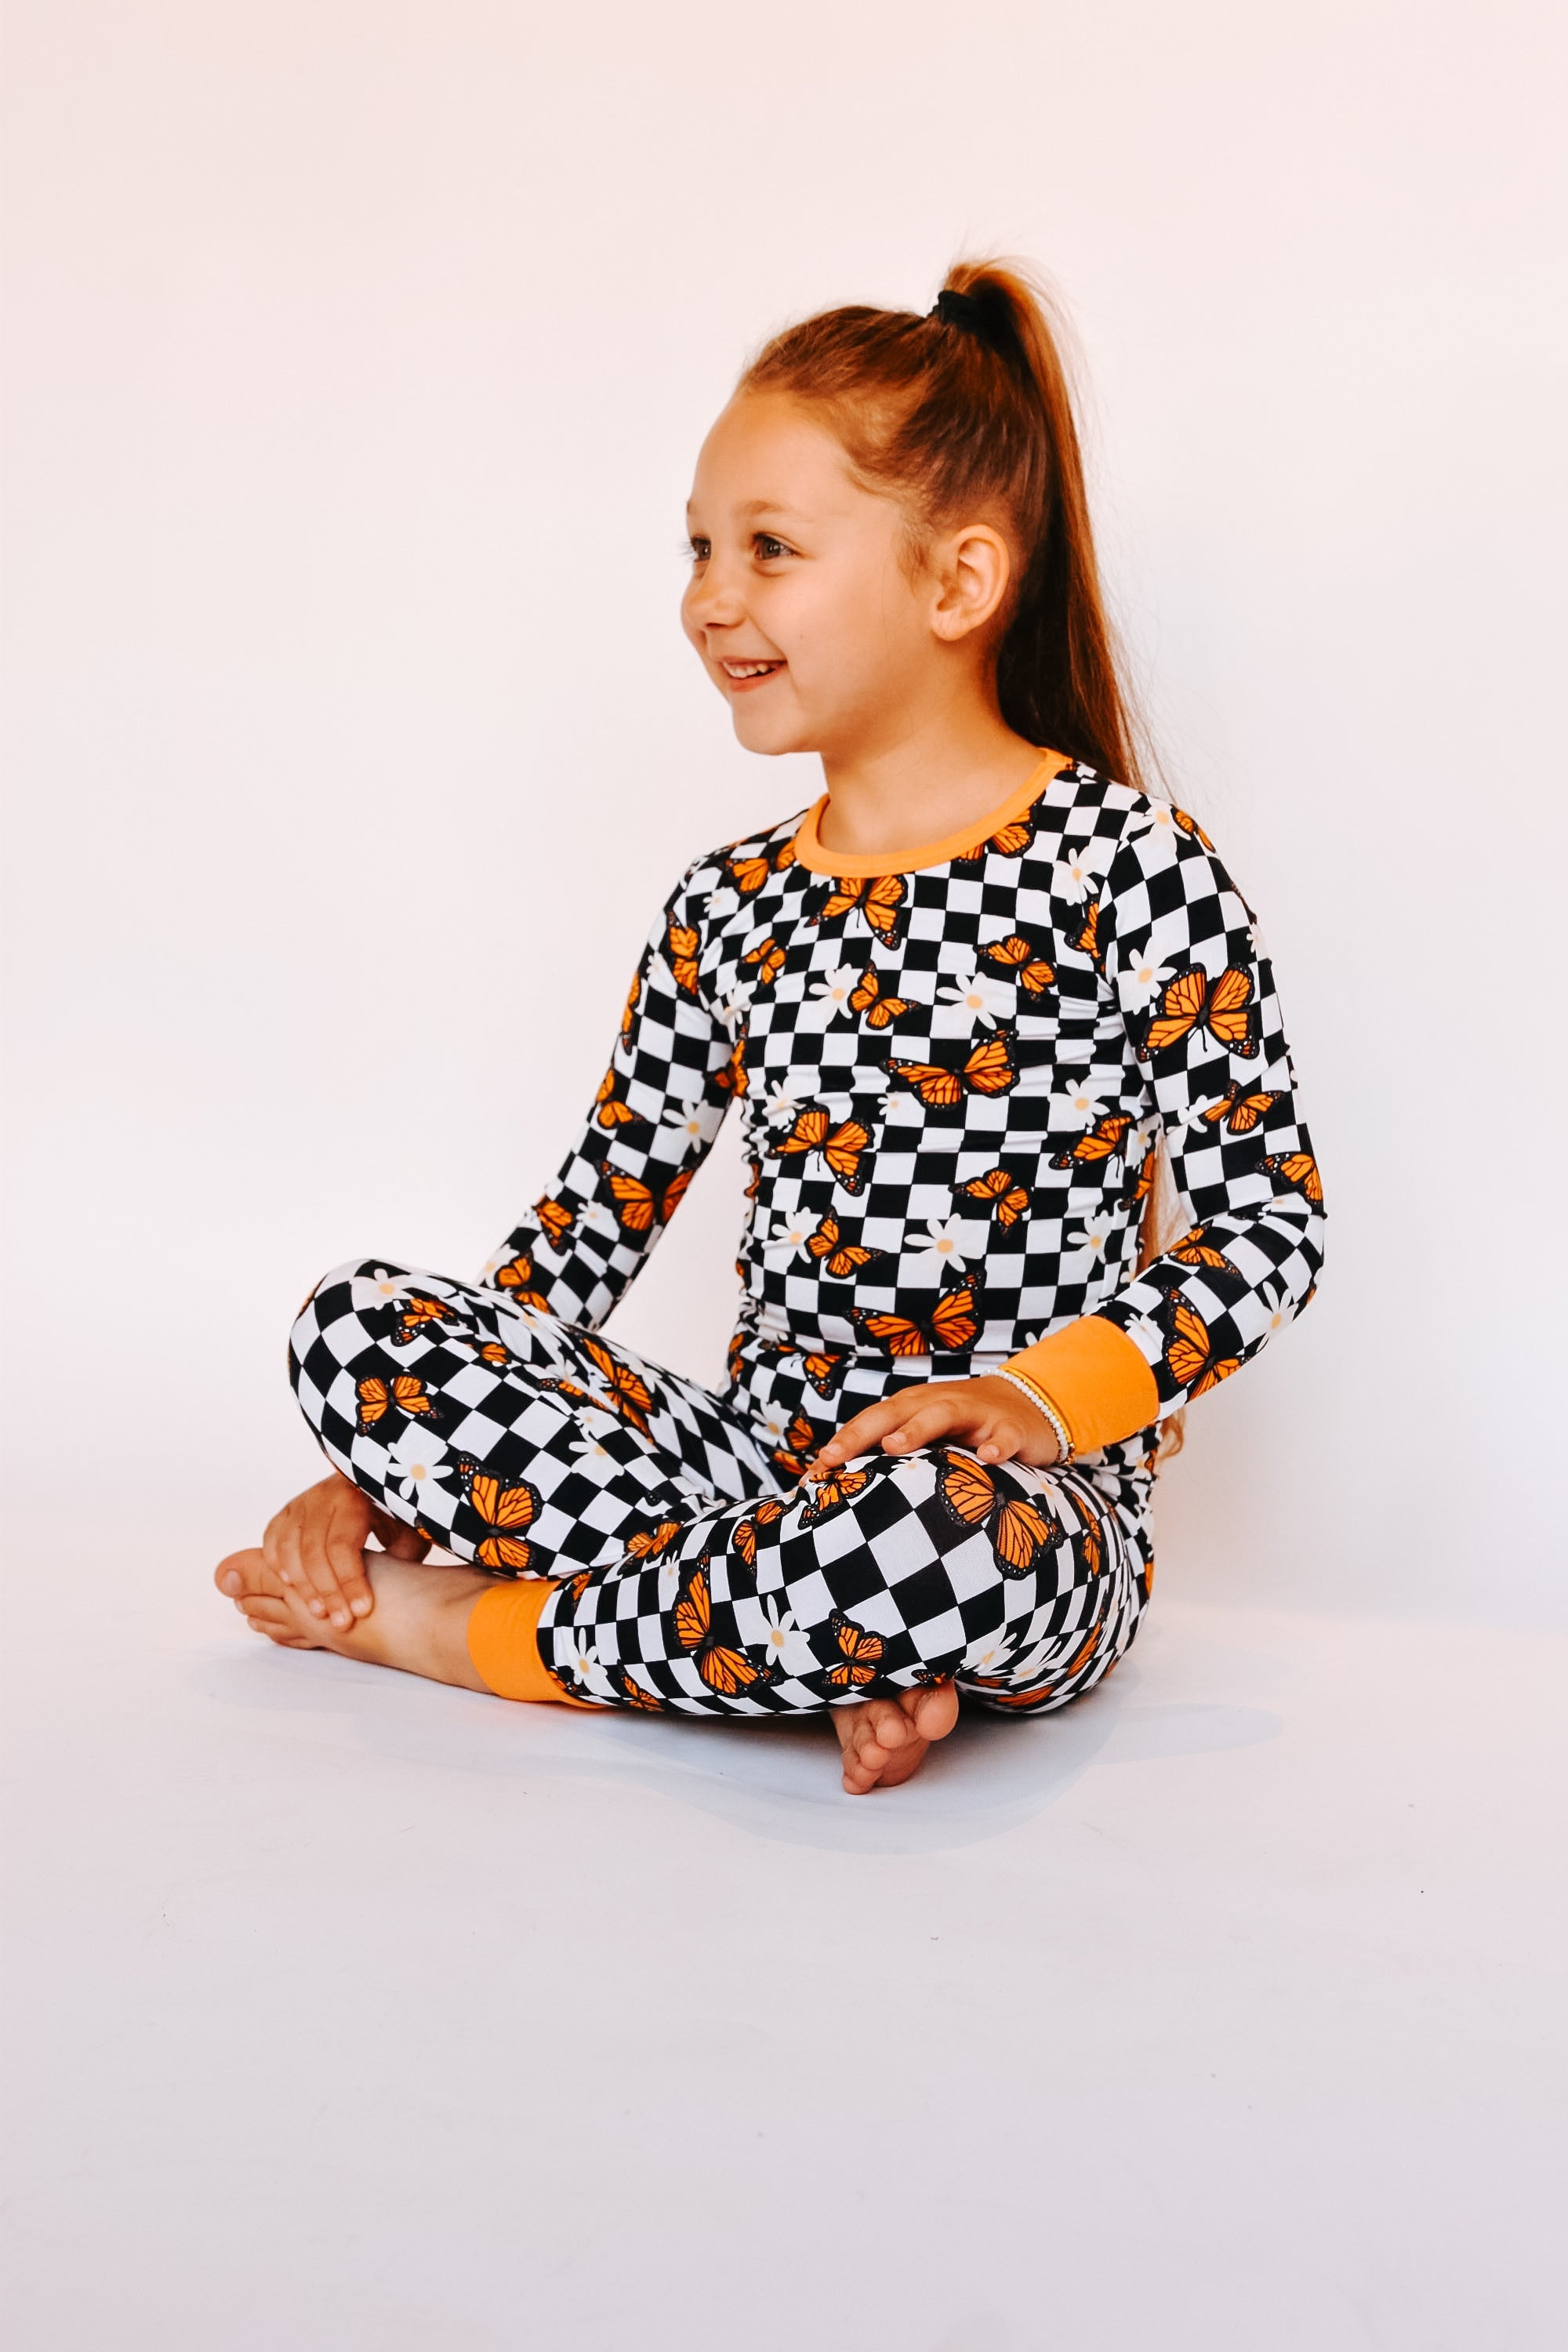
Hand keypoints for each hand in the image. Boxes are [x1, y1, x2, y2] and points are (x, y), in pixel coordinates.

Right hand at [253, 1471, 429, 1629]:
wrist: (374, 1489)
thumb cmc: (394, 1516)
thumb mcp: (408, 1532)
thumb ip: (400, 1557)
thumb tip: (392, 1589)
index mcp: (356, 1498)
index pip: (343, 1545)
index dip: (350, 1581)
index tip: (363, 1610)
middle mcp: (323, 1497)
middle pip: (313, 1551)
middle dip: (327, 1592)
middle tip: (341, 1622)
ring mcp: (302, 1503)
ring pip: (289, 1549)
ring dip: (302, 1586)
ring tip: (319, 1613)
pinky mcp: (288, 1513)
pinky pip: (273, 1541)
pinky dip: (277, 1565)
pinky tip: (292, 1587)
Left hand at [807, 1375, 1061, 1477]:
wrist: (1031, 1404)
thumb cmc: (967, 1428)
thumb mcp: (930, 1436)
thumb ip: (895, 1455)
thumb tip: (849, 1487)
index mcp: (913, 1408)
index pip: (871, 1422)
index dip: (842, 1443)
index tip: (815, 1471)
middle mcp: (938, 1404)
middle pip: (894, 1412)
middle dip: (862, 1433)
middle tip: (834, 1457)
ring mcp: (975, 1413)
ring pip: (942, 1414)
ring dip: (917, 1428)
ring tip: (894, 1447)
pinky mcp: (1010, 1427)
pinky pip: (1002, 1435)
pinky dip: (995, 1445)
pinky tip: (987, 1458)